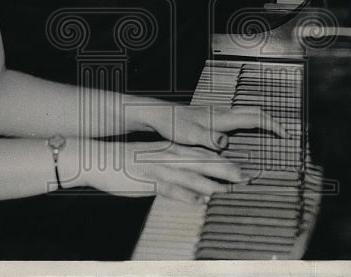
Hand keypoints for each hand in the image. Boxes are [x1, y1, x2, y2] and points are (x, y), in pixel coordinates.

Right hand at [77, 139, 249, 203]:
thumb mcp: (156, 162)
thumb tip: (198, 187)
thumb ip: (177, 170)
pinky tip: (199, 201)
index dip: (228, 163)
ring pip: (191, 176)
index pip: (206, 155)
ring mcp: (160, 169)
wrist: (101, 158)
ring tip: (231, 190)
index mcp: (174, 151)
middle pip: (205, 163)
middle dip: (228, 171)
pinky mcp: (148, 181)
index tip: (248, 171)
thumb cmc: (129, 162)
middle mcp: (171, 158)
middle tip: (249, 178)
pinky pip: (171, 189)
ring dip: (213, 184)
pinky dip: (186, 195)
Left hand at [138, 103, 287, 150]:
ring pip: (247, 114)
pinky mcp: (214, 118)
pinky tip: (248, 134)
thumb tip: (225, 143)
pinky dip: (251, 124)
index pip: (254, 117)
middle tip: (284, 134)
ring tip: (272, 134)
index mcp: (222, 117)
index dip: (272, 125)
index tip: (284, 134)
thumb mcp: (191, 136)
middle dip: (272, 121)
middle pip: (255, 112)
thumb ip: (209, 139)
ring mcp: (219, 114)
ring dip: (262, 122)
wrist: (162, 116)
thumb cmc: (175, 126)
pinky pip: (239, 119)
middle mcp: (224, 113)